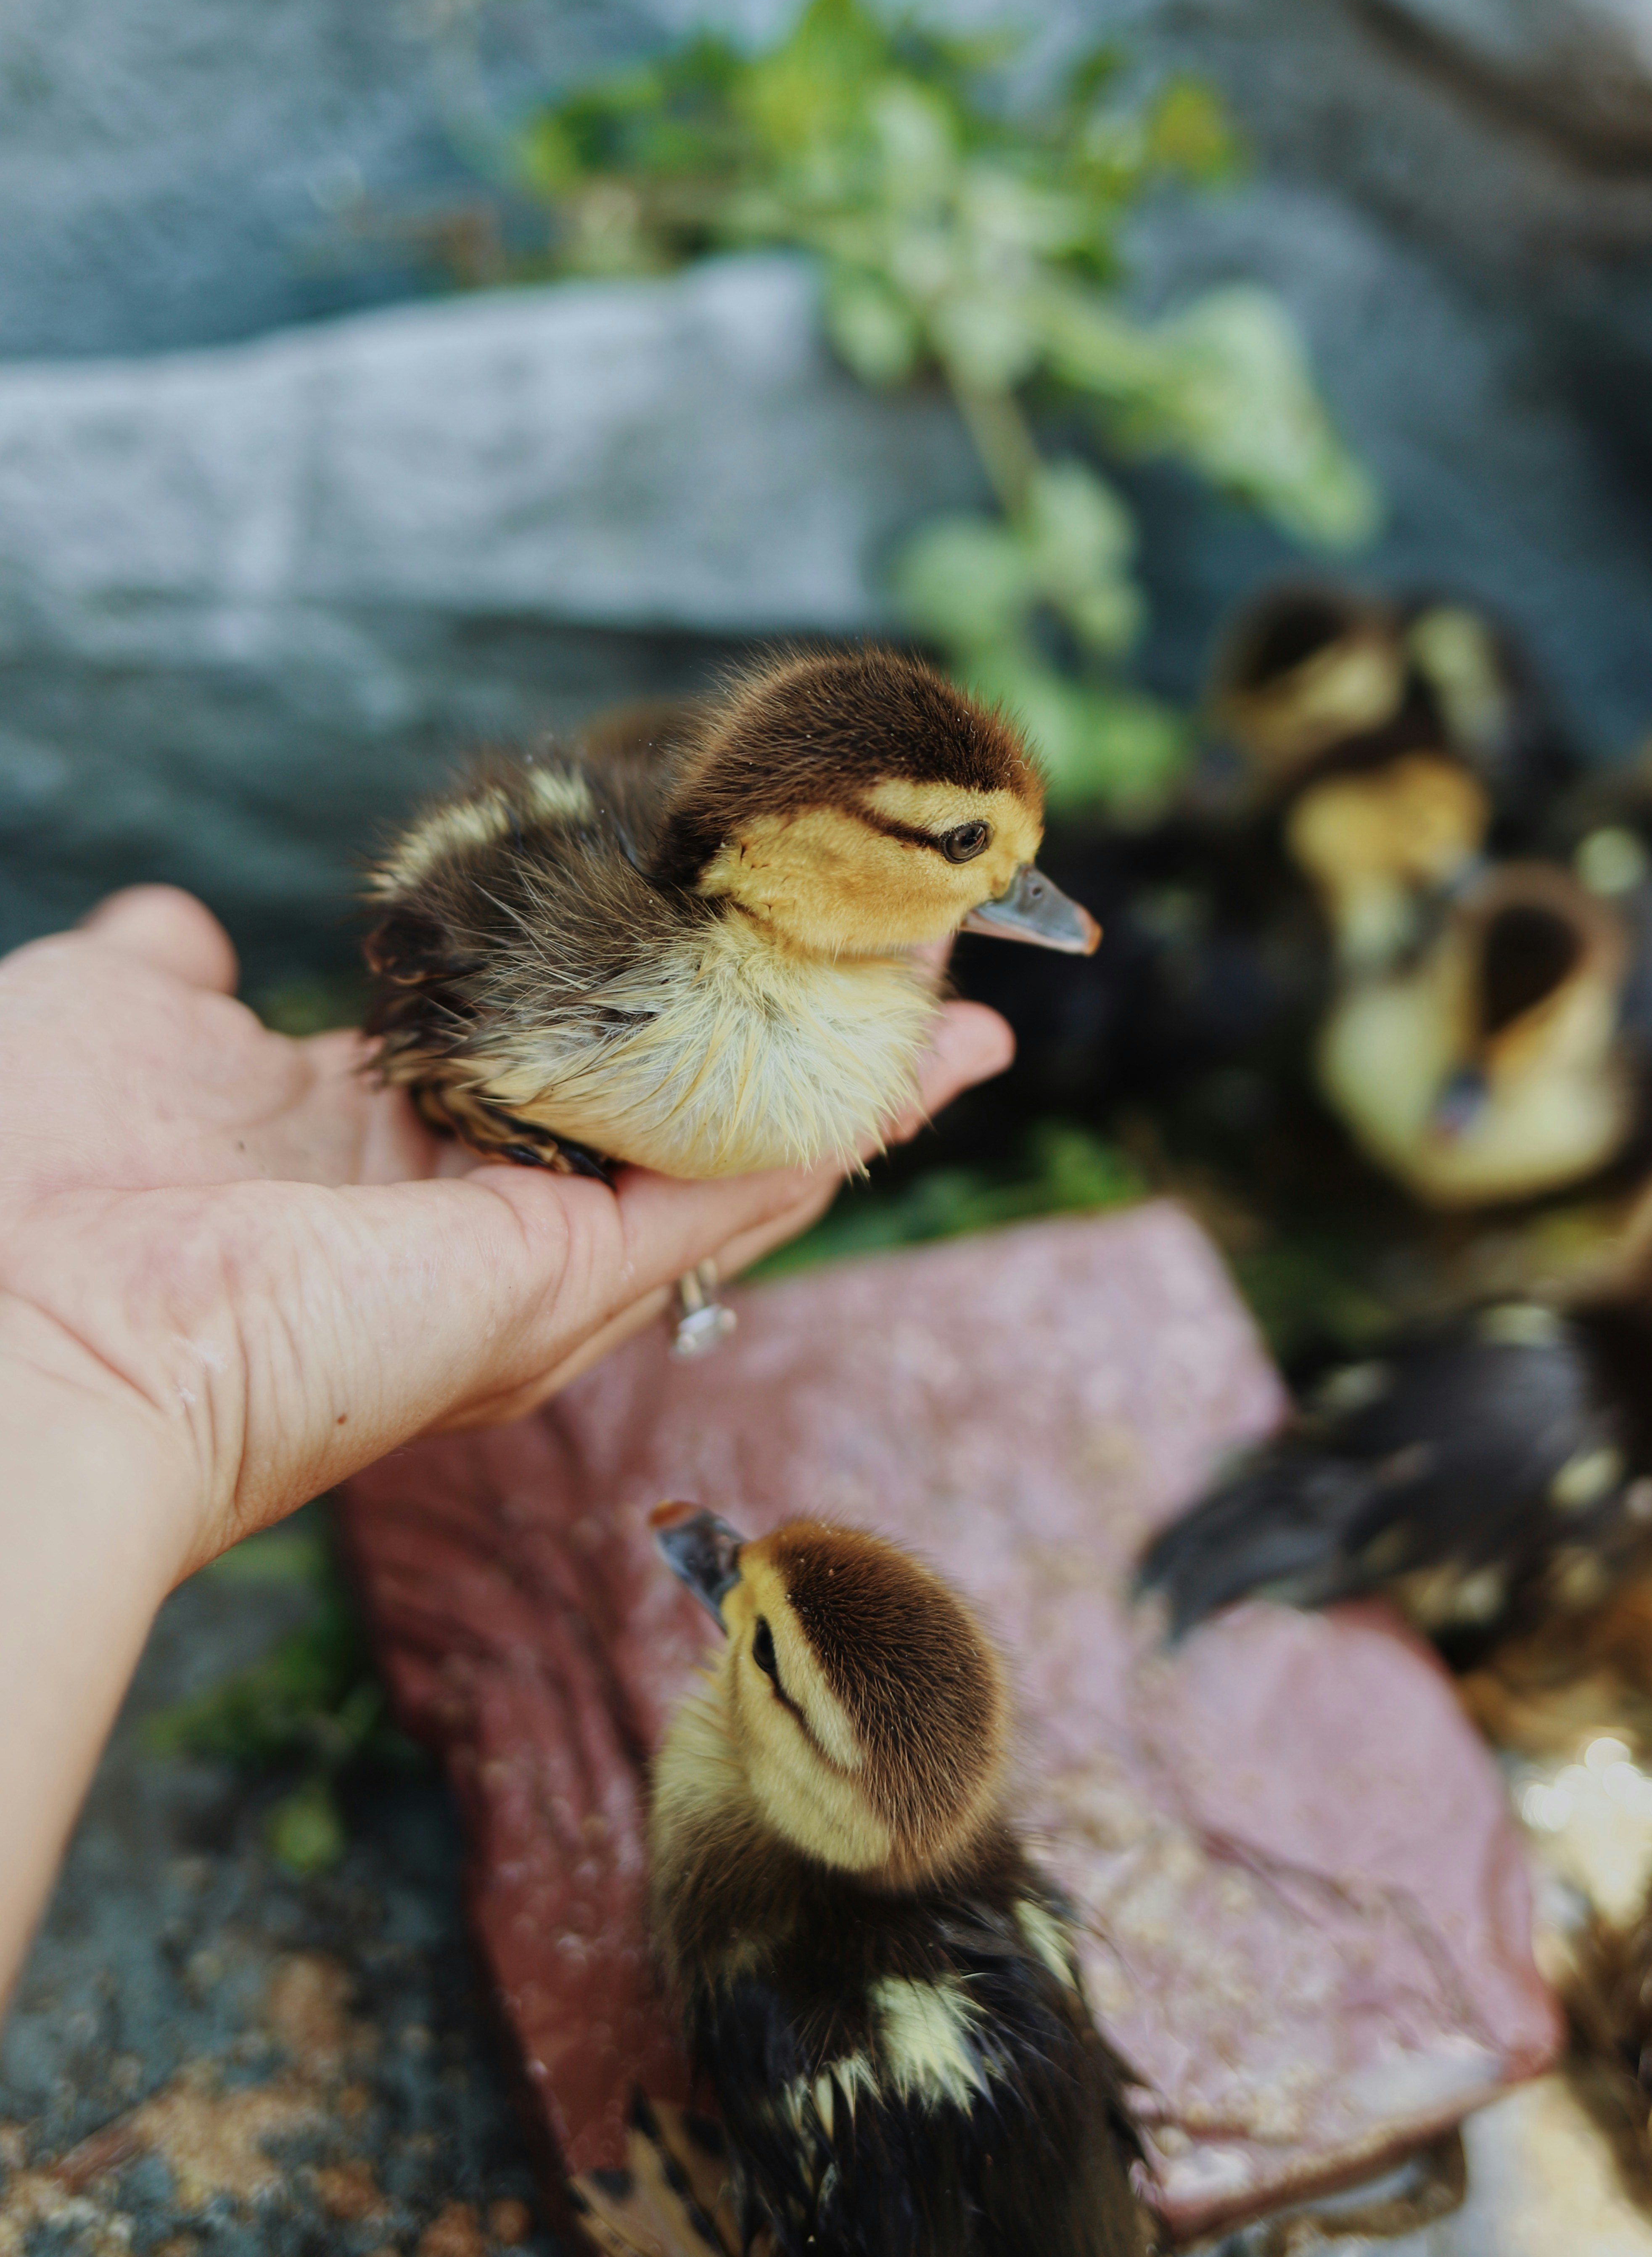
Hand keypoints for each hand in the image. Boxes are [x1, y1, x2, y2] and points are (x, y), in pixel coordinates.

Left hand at [0, 887, 1012, 1586]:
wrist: (22, 1330)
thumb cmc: (26, 1178)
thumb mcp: (107, 1017)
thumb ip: (169, 973)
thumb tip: (187, 926)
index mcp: (367, 1154)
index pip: (542, 1074)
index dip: (629, 999)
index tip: (704, 930)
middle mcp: (467, 1222)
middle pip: (666, 1124)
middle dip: (780, 1045)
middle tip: (888, 958)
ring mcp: (528, 1264)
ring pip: (728, 1158)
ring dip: (846, 1074)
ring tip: (954, 997)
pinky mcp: (564, 1282)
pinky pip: (729, 1192)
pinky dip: (836, 1119)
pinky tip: (925, 1052)